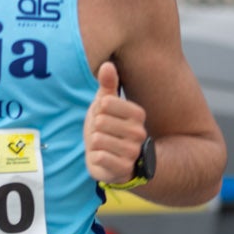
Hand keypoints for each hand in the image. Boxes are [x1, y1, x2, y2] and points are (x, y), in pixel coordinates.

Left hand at [86, 62, 147, 183]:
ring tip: (103, 145)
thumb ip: (107, 84)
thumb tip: (107, 64)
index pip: (106, 103)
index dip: (98, 110)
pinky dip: (95, 157)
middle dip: (95, 128)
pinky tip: (103, 157)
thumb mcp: (105, 104)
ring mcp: (132, 152)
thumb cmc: (108, 127)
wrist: (109, 159)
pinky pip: (99, 157)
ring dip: (94, 143)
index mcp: (137, 114)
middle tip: (102, 133)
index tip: (104, 116)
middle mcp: (139, 133)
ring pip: (98, 139)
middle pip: (101, 121)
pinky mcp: (123, 169)